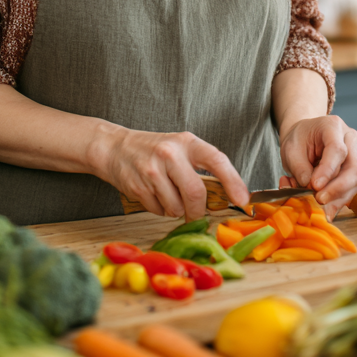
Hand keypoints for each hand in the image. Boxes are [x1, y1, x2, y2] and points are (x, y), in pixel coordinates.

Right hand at [91, 125, 249, 220]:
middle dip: (197, 211)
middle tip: (195, 213)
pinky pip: (158, 211)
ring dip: (175, 210)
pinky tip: (152, 193)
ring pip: (176, 208)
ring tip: (166, 193)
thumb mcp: (179, 148)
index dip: (233, 181)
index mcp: (187, 142)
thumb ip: (200, 167)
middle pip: (195, 194)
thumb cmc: (153, 150)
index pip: (217, 160)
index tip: (242, 199)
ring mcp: (152, 170)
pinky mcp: (137, 186)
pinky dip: (159, 209)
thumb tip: (225, 196)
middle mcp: (170, 154)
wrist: (114, 147)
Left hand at [278, 115, 356, 219]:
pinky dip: (339, 200)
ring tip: (321, 208)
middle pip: (354, 167)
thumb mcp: (290, 149)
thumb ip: (299, 167)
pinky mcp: (355, 170)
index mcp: (333, 126)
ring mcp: (356, 154)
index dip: (328, 170)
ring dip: (339, 197)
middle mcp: (350, 139)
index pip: (337, 150)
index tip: (315, 186)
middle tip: (319, 200)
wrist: (304, 136)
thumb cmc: (298, 140)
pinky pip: (353, 188)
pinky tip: (327, 208)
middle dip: (338, 188)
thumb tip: (309, 186)